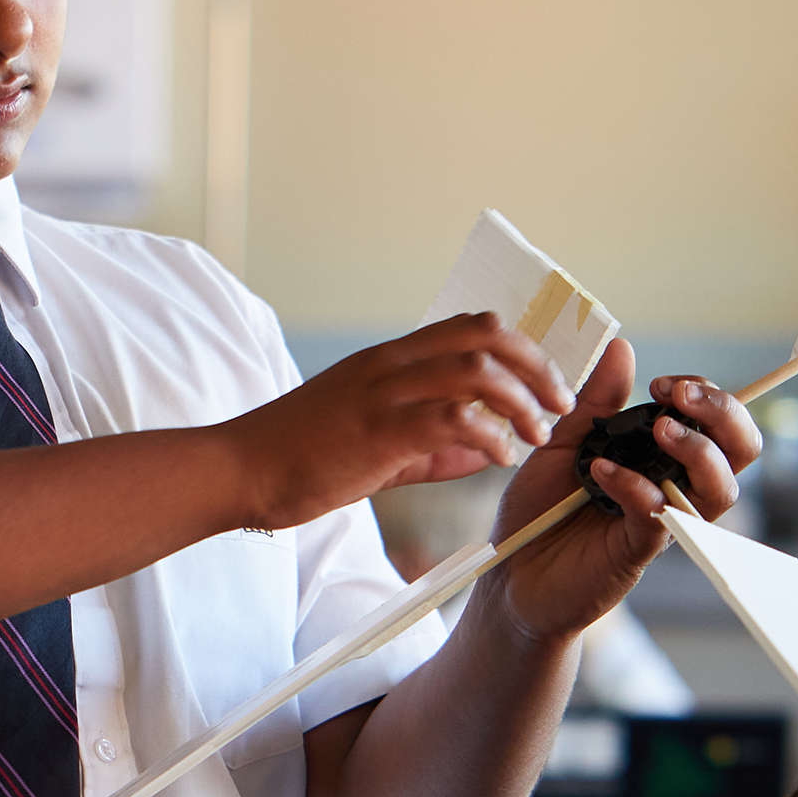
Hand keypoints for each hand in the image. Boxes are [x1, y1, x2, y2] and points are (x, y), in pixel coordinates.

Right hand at [221, 313, 573, 529]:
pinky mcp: (377, 430)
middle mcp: (390, 364)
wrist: (238, 470)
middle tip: (559, 403)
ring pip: (477, 368)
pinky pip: (451, 418)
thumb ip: (435, 447)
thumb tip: (488, 450)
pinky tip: (500, 457)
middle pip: (486, 334)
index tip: (548, 379)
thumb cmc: (298, 458)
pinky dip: (489, 435)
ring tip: (537, 435)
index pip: (469, 326)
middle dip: (537, 365)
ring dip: (522, 399)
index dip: (521, 346)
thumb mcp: (375, 445)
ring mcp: (383, 393)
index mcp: (389, 359)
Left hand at [483, 346, 763, 638]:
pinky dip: (636, 486)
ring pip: (721, 490)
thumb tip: (623, 347)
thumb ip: (595, 401)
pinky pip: (659, 517)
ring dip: (697, 451)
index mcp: (665, 459)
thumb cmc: (541, 508)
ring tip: (659, 429)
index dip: (707, 395)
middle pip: (741, 452)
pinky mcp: (638, 550)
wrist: (511, 571)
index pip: (719, 424)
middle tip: (678, 396)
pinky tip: (601, 471)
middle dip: (724, 415)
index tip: (663, 383)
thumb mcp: (563, 442)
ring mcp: (663, 522)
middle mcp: (676, 489)